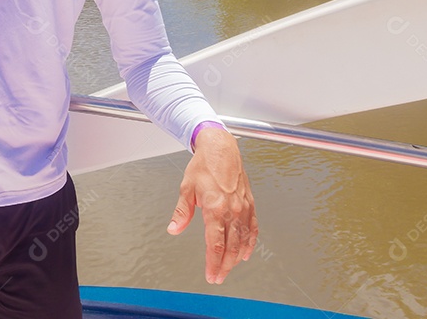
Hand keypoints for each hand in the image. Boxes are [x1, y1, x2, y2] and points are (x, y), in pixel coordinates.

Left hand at [167, 127, 257, 283]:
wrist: (221, 148)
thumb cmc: (204, 165)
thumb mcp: (187, 188)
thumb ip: (182, 212)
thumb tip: (174, 229)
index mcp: (215, 208)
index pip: (215, 244)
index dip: (213, 263)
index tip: (211, 275)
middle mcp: (232, 210)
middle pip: (231, 247)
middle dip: (224, 265)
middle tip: (218, 277)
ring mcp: (243, 207)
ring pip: (243, 240)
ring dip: (236, 257)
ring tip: (229, 268)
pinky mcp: (250, 204)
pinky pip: (252, 228)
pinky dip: (250, 243)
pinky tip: (245, 252)